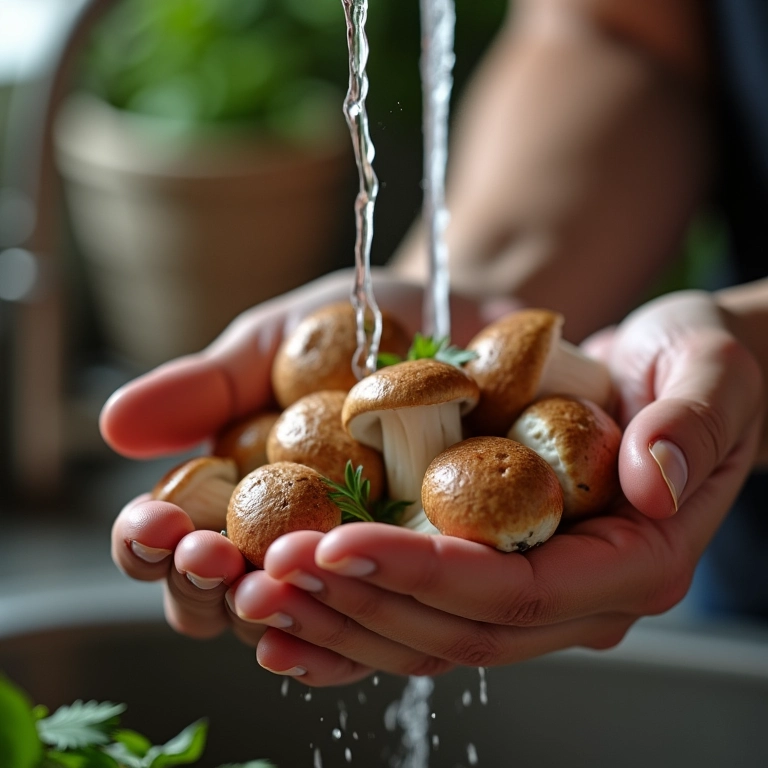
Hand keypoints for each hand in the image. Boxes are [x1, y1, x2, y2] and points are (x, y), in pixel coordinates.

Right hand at [103, 269, 499, 648]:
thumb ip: (208, 388)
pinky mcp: (428, 581)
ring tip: (265, 582)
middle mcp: (288, 547)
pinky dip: (359, 633)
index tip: (154, 522)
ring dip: (277, 613)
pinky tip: (341, 617)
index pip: (172, 547)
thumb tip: (114, 425)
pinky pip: (388, 630)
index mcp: (236, 499)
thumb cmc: (364, 331)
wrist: (469, 325)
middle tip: (208, 557)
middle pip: (224, 603)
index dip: (149, 546)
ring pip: (302, 626)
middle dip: (205, 588)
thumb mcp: (279, 345)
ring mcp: (357, 570)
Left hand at [230, 289, 762, 685]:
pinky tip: (289, 607)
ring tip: (256, 588)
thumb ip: (692, 421)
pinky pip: (417, 610)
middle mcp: (577, 597)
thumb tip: (653, 480)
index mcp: (631, 562)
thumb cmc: (694, 365)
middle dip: (358, 602)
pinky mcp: (495, 571)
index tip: (337, 542)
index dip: (423, 574)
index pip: (515, 592)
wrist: (670, 374)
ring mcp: (533, 591)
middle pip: (456, 630)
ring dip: (338, 615)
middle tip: (269, 570)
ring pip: (425, 634)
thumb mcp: (709, 370)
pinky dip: (351, 612)